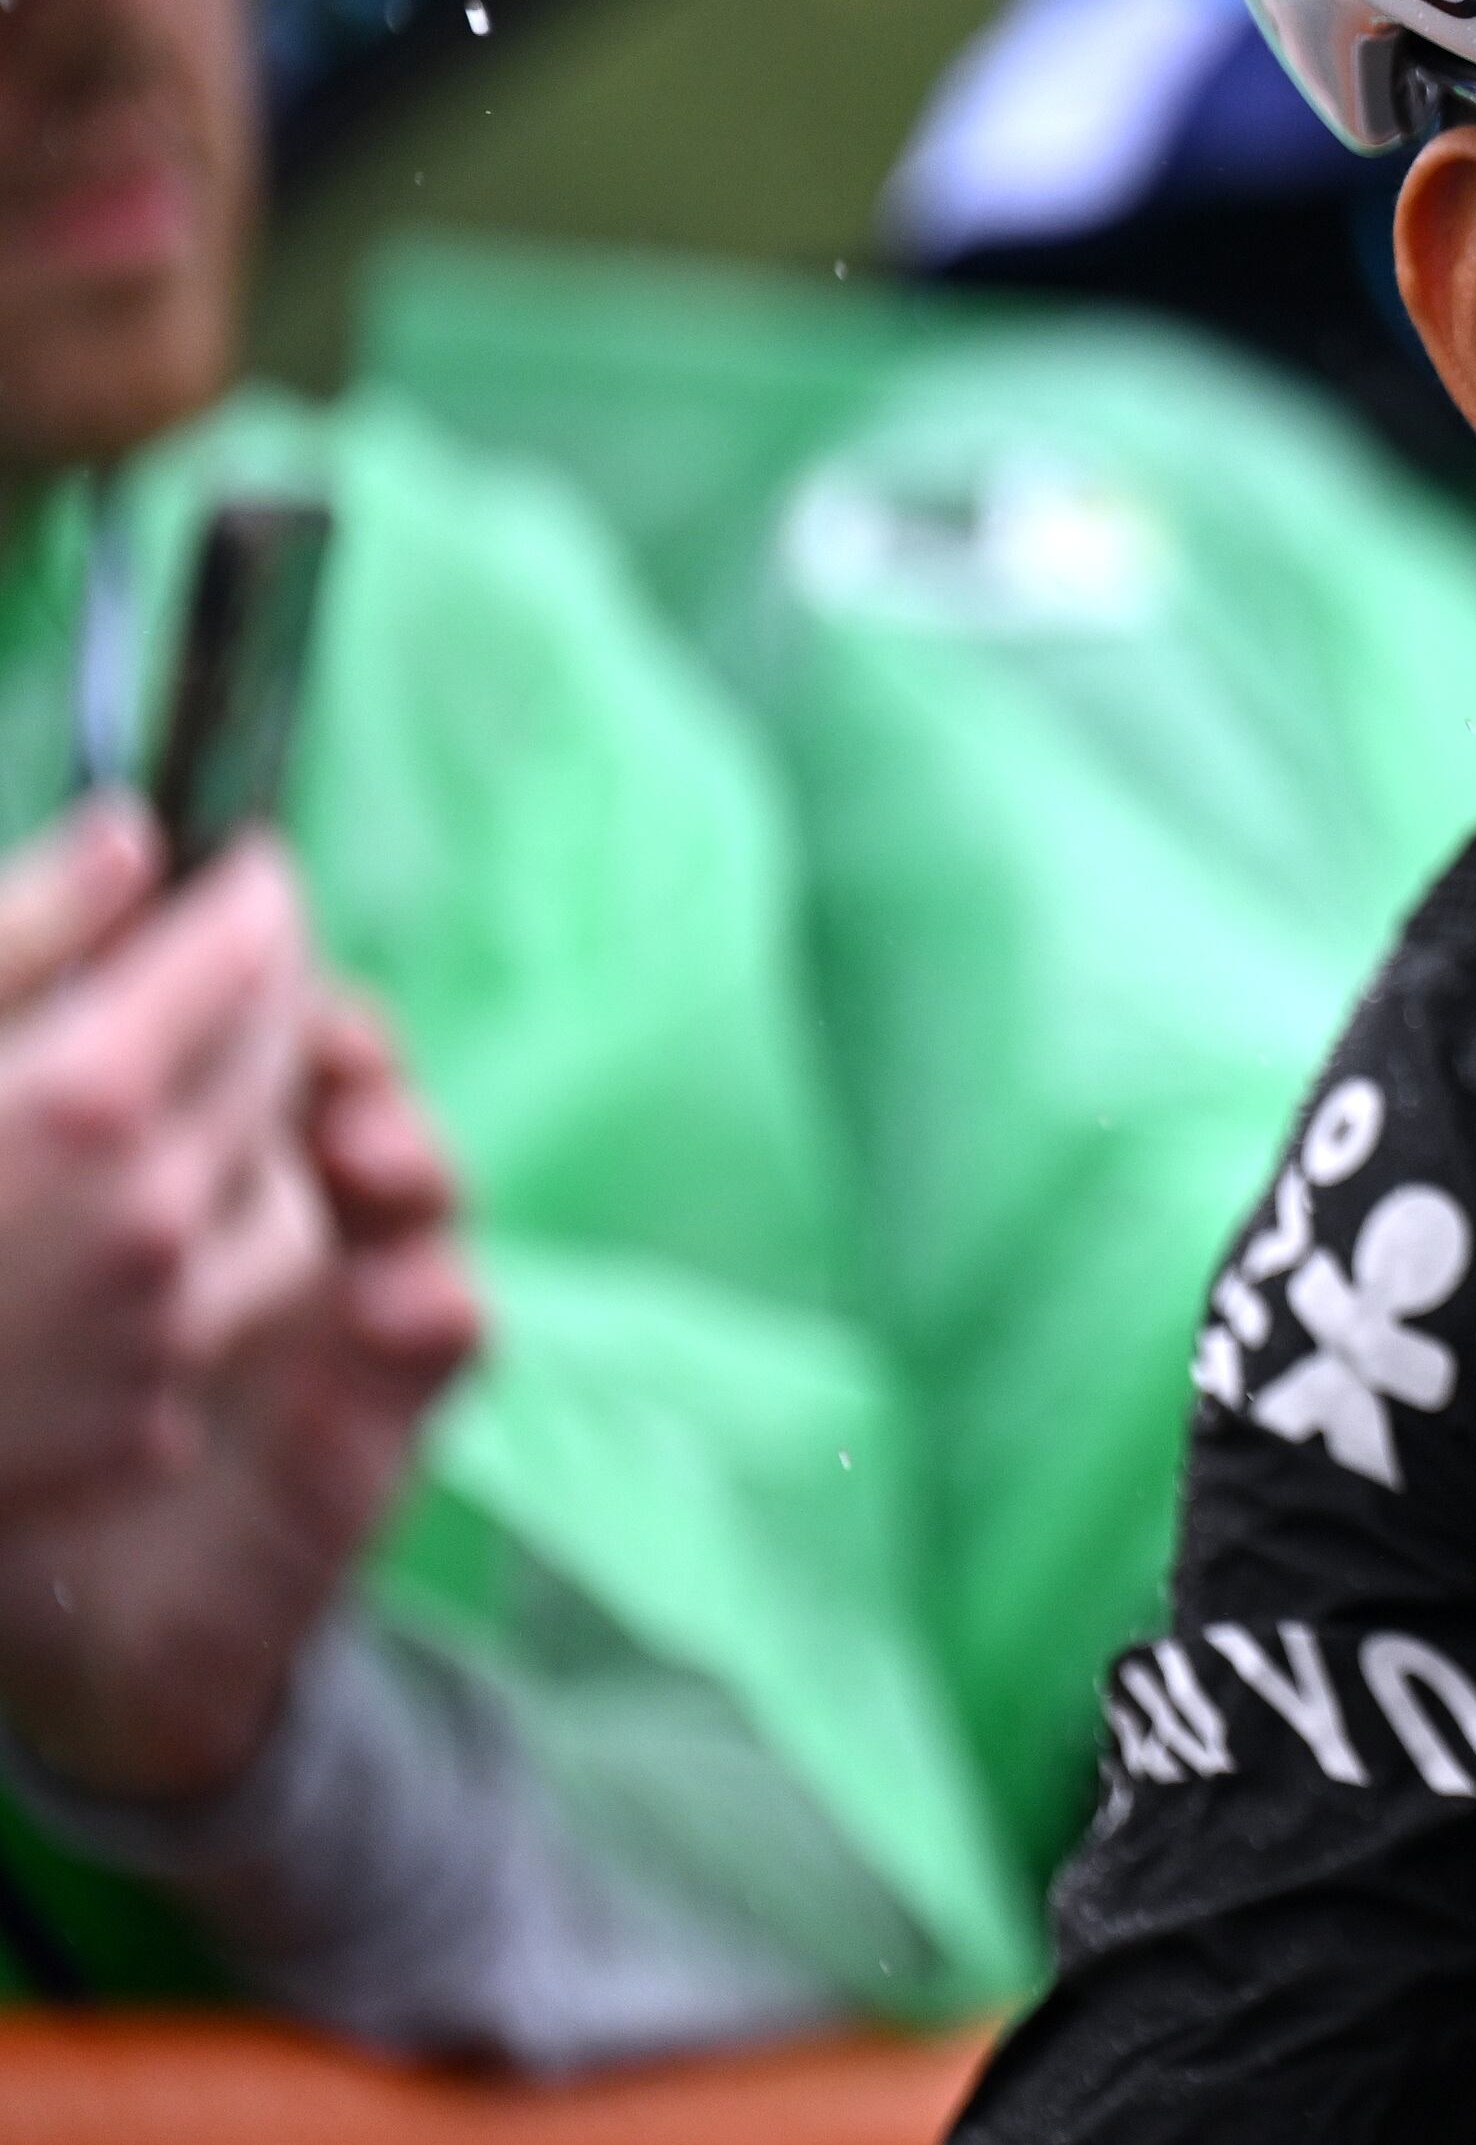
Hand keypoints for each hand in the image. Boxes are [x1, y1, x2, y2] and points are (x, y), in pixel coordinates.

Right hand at [0, 807, 328, 1515]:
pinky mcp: (136, 1430)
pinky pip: (214, 1316)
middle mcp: (148, 1219)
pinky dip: (186, 1267)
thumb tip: (135, 835)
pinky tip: (103, 1247)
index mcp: (85, 1100)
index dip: (248, 898)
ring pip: (279, 1199)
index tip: (240, 876)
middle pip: (277, 1066)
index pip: (248, 953)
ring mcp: (151, 1336)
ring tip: (168, 1113)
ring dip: (244, 1144)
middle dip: (259, 1001)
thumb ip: (25, 928)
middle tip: (221, 969)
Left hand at [0, 945, 479, 1804]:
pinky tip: (383, 1292)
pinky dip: (429, 1291)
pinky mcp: (378, 1405)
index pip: (248, 1000)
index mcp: (161, 1132)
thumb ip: (30, 977)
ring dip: (403, 1147)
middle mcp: (253, 1199)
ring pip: (410, 1175)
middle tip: (310, 1050)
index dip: (266, 956)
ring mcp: (327, 1297)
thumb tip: (138, 833)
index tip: (257, 913)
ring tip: (366, 1153)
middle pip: (340, 1070)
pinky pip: (447, 1319)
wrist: (40, 1627)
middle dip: (334, 1046)